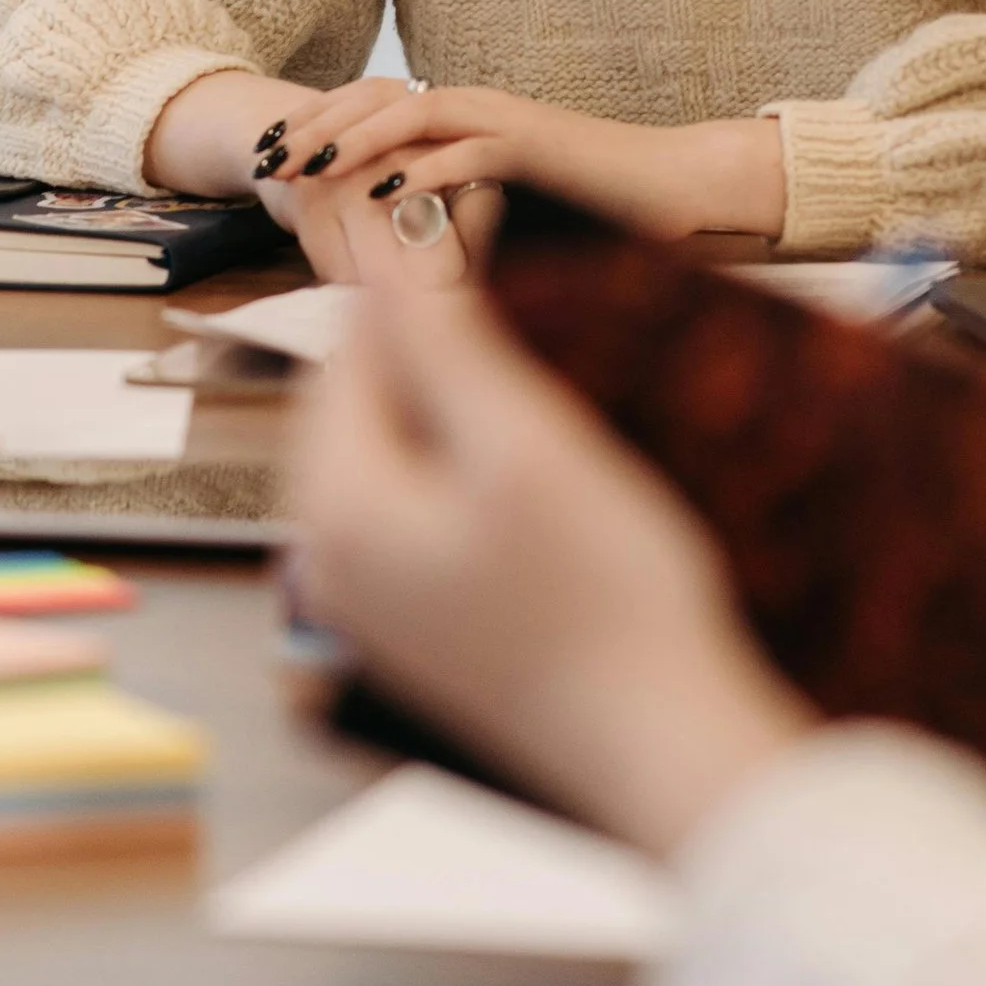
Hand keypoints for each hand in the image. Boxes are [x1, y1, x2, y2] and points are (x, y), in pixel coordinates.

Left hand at [261, 80, 784, 284]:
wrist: (674, 185)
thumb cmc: (590, 207)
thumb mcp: (498, 202)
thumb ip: (447, 203)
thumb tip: (390, 232)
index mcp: (461, 115)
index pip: (369, 101)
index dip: (314, 121)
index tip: (267, 157)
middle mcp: (476, 106)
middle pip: (374, 96)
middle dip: (314, 125)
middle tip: (266, 160)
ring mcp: (505, 121)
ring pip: (410, 111)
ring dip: (351, 138)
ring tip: (306, 169)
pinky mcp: (536, 146)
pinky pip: (468, 151)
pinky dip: (421, 171)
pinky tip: (382, 197)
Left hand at [293, 278, 810, 855]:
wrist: (660, 748)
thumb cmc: (603, 598)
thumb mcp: (525, 442)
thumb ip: (444, 337)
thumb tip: (392, 236)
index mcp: (335, 509)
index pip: (348, 350)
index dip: (419, 292)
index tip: (494, 259)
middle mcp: (325, 563)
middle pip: (360, 405)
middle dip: (433, 353)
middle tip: (529, 333)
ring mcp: (367, 607)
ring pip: (393, 457)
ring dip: (455, 411)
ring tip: (545, 402)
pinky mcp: (417, 630)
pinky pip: (418, 514)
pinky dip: (466, 475)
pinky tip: (541, 480)